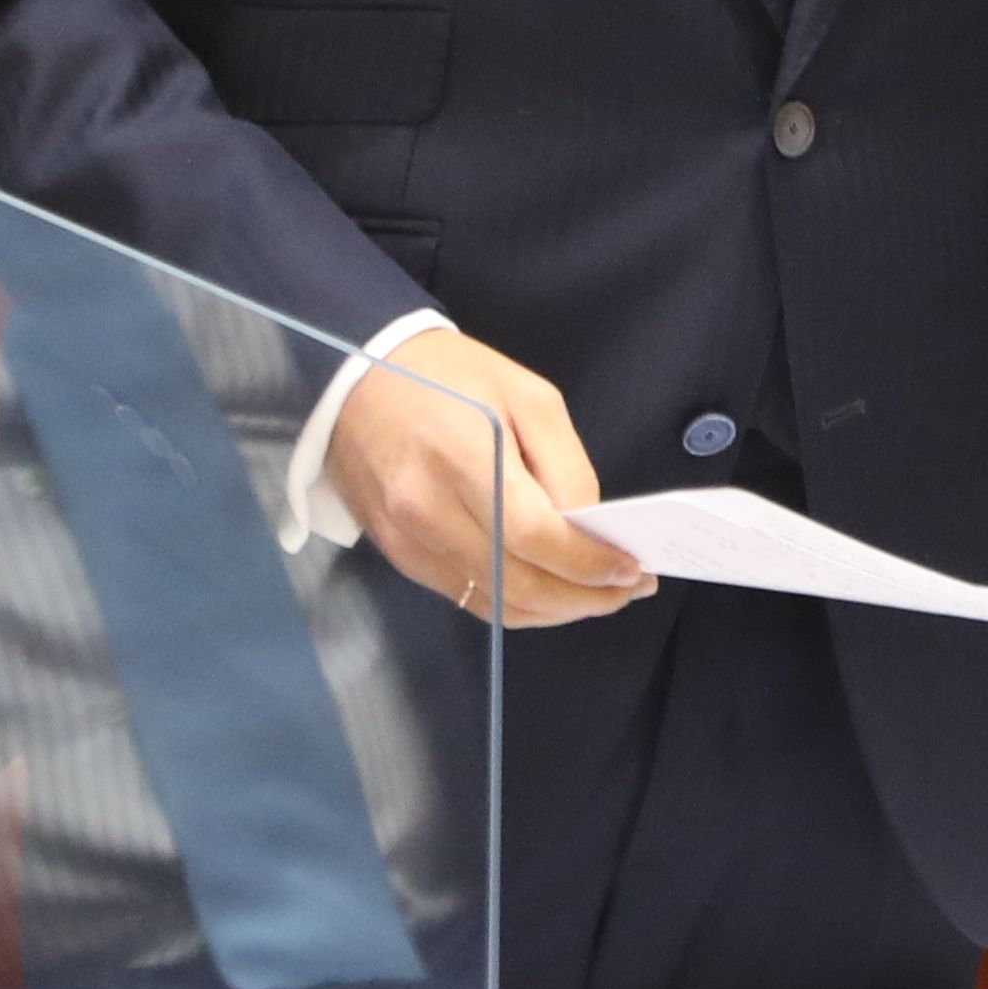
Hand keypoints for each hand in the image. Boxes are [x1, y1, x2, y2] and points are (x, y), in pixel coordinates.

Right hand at [323, 323, 654, 624]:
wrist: (354, 380)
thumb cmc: (448, 377)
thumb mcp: (527, 395)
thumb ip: (565, 464)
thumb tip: (588, 528)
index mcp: (466, 457)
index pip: (535, 536)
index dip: (589, 564)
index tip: (632, 570)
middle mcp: (430, 511)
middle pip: (519, 583)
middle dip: (584, 598)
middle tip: (627, 591)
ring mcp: (409, 541)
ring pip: (497, 604)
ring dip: (555, 611)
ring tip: (596, 597)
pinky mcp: (399, 556)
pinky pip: (468, 598)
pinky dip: (516, 605)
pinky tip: (548, 593)